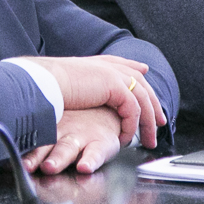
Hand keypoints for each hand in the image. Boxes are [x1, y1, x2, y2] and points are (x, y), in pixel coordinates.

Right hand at [19, 55, 165, 147]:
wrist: (43, 83)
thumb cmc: (46, 87)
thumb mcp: (65, 84)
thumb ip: (78, 86)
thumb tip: (72, 94)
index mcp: (97, 64)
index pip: (123, 63)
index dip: (136, 69)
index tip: (145, 72)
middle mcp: (108, 67)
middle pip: (140, 83)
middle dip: (153, 103)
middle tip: (161, 121)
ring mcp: (114, 75)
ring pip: (142, 99)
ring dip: (149, 122)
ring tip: (150, 140)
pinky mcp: (116, 86)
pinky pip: (133, 110)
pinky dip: (132, 126)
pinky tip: (127, 139)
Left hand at [21, 107, 122, 174]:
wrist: (108, 110)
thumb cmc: (75, 124)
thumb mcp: (53, 124)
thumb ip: (29, 141)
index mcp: (46, 129)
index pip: (29, 141)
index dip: (17, 151)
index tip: (0, 163)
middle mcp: (61, 133)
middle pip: (45, 144)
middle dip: (35, 156)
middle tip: (25, 165)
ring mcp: (81, 137)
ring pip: (67, 148)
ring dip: (58, 158)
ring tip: (50, 166)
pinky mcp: (102, 143)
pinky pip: (97, 152)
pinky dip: (91, 160)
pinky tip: (85, 166)